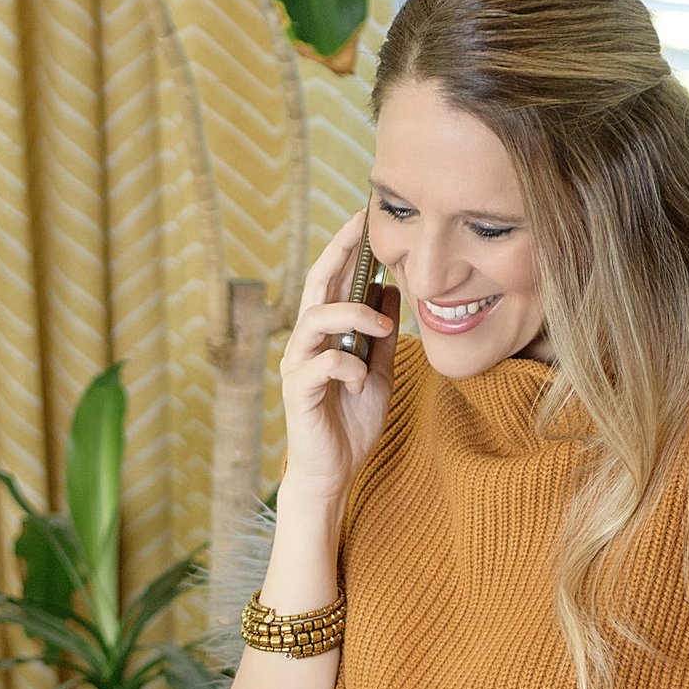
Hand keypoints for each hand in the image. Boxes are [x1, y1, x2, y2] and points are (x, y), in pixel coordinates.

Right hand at [278, 209, 399, 501]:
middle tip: (363, 228)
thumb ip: (380, 334)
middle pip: (316, 285)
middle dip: (339, 252)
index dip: (346, 248)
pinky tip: (361, 381)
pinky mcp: (297, 391)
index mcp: (325, 334)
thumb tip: (390, 289)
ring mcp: (298, 365)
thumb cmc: (351, 422)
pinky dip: (348, 367)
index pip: (332, 281)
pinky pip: (322, 365)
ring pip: (316, 318)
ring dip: (353, 315)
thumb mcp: (377, 371)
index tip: (366, 218)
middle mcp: (305, 342)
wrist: (335, 470)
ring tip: (383, 325)